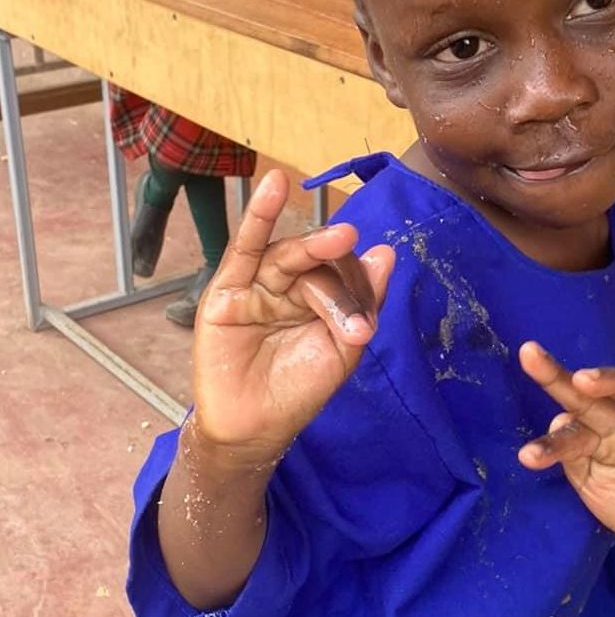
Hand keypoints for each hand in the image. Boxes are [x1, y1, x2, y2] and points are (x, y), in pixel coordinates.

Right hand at [191, 170, 393, 462]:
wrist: (256, 429)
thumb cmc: (299, 392)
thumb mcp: (343, 349)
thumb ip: (364, 302)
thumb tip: (385, 253)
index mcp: (320, 300)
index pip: (344, 278)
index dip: (356, 292)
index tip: (362, 326)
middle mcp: (289, 287)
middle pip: (318, 266)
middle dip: (338, 270)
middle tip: (352, 252)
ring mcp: (257, 287)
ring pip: (288, 257)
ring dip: (312, 245)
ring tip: (340, 237)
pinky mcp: (227, 292)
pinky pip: (243, 249)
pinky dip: (258, 216)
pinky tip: (274, 186)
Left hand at [518, 342, 614, 564]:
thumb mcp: (590, 482)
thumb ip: (572, 454)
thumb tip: (557, 419)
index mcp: (599, 429)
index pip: (571, 408)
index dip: (546, 394)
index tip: (523, 372)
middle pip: (603, 388)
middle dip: (572, 375)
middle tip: (535, 359)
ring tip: (586, 382)